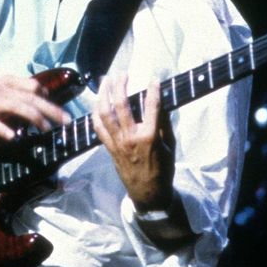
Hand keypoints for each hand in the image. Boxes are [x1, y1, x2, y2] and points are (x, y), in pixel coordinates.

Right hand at [0, 75, 70, 141]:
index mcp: (6, 82)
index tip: (60, 111)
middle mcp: (0, 90)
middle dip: (51, 110)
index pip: (34, 87)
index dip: (48, 98)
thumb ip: (19, 97)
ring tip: (47, 129)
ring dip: (35, 118)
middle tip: (66, 121)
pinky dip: (6, 130)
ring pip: (18, 107)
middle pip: (31, 98)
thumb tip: (42, 106)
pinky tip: (15, 137)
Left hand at [92, 76, 174, 210]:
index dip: (153, 91)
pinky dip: (96, 113)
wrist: (148, 192)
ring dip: (103, 94)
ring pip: (105, 113)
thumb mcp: (170, 147)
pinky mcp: (108, 147)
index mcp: (150, 137)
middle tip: (122, 74)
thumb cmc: (163, 170)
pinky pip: (98, 127)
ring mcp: (117, 142)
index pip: (151, 107)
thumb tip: (161, 105)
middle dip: (120, 86)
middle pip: (121, 105)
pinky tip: (97, 102)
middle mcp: (131, 137)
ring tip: (106, 81)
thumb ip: (164, 125)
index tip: (153, 79)